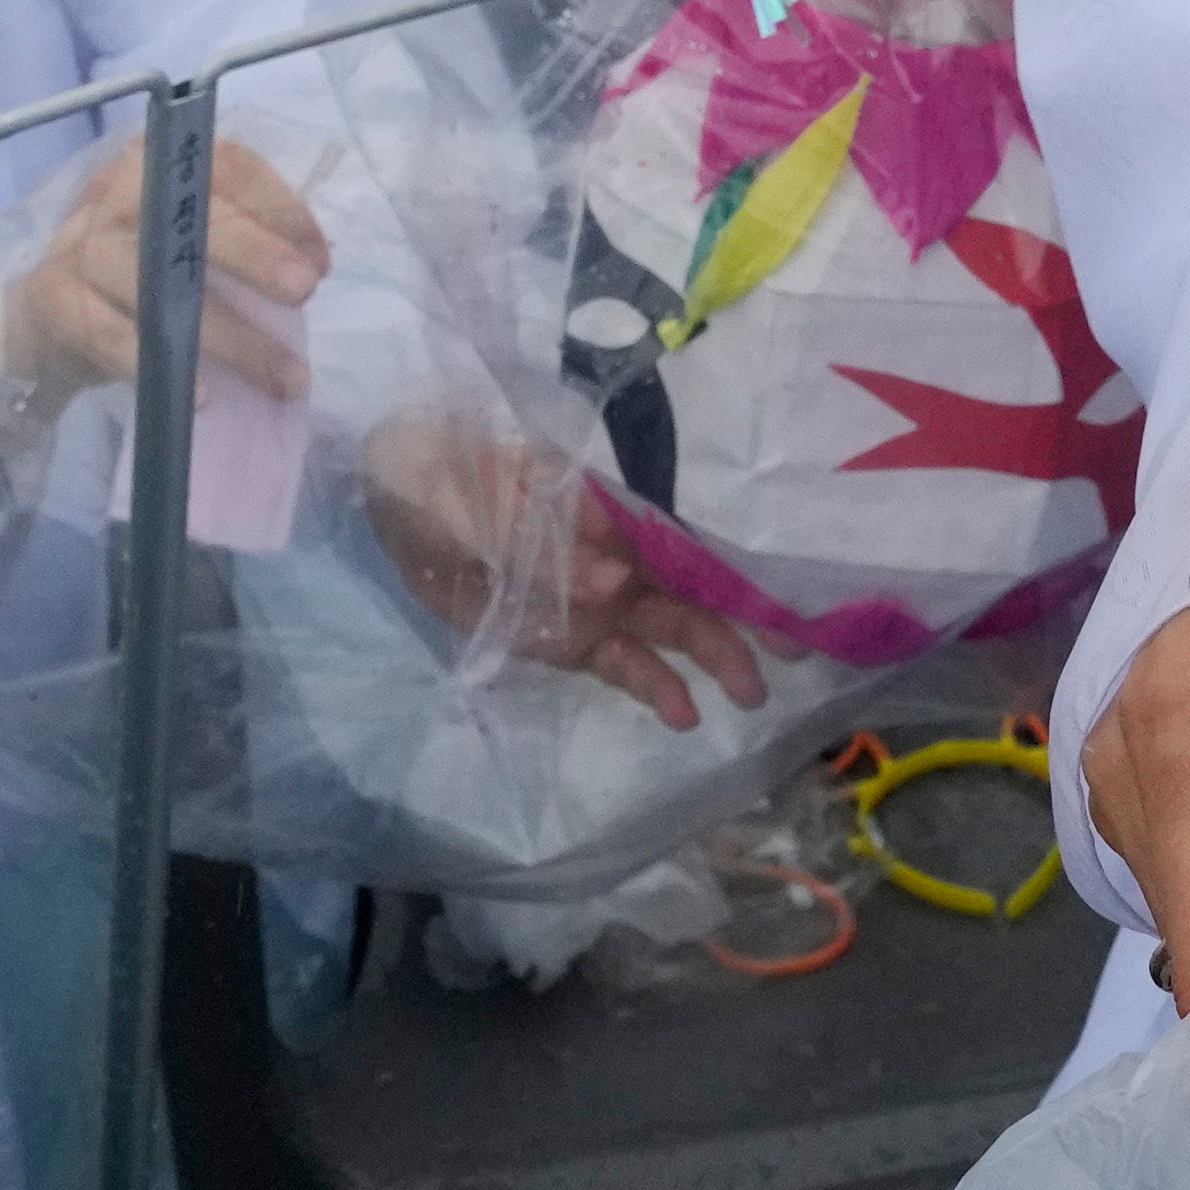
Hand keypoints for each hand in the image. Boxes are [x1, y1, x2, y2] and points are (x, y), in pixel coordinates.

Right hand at [0, 128, 329, 404]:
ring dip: (230, 335)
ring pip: (159, 285)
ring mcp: (79, 245)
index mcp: (157, 163)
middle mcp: (114, 193)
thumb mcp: (185, 240)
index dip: (278, 210)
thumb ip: (245, 237)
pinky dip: (156, 365)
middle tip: (304, 292)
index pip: (225, 166)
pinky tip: (201, 395)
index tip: (321, 262)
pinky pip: (110, 334)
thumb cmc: (136, 274)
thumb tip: (315, 260)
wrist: (42, 320)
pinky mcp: (54, 298)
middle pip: (189, 216)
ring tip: (284, 377)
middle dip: (255, 253)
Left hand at [358, 414, 785, 731]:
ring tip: (749, 696)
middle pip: (694, 585)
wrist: (397, 499)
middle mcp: (619, 550)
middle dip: (744, 616)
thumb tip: (618, 581)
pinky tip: (683, 714)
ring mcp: (598, 600)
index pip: (687, 530)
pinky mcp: (571, 640)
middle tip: (792, 652)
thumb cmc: (444, 475)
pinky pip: (623, 665)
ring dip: (712, 658)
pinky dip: (654, 687)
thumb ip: (545, 540)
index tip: (788, 582)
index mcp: (608, 502)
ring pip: (670, 630)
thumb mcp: (482, 499)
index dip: (737, 556)